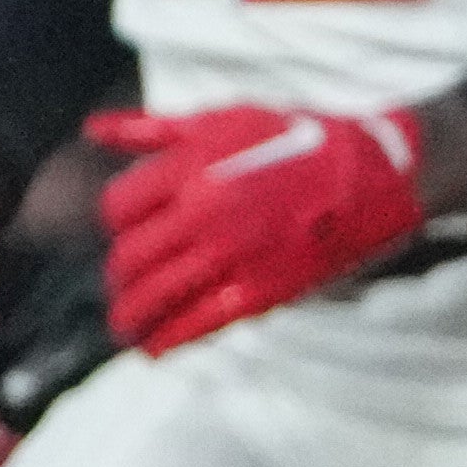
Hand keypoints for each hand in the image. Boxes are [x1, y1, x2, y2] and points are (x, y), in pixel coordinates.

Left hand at [95, 105, 426, 353]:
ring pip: (152, 298)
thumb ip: (154, 130)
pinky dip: (166, 341)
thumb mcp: (226, 118)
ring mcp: (230, 256)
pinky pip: (196, 325)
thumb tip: (93, 129)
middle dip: (117, 276)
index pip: (116, 207)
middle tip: (120, 284)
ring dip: (128, 318)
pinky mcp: (258, 292)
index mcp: (191, 167)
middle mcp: (203, 213)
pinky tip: (154, 348)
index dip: (113, 223)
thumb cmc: (298, 139)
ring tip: (124, 327)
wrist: (373, 175)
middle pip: (128, 258)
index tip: (122, 231)